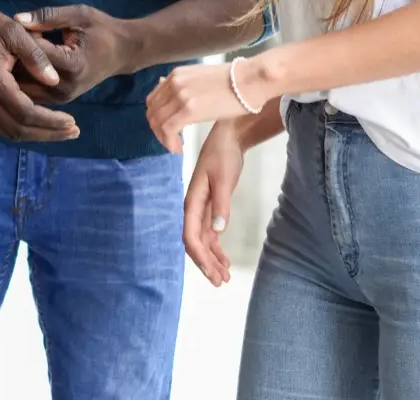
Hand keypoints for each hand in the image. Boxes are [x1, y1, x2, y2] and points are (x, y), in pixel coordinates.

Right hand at [0, 2, 78, 142]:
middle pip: (18, 129)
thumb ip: (36, 56)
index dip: (51, 120)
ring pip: (9, 131)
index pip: (26, 113)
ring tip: (61, 132)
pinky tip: (40, 124)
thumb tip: (55, 81)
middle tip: (73, 132)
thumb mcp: (15, 31)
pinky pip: (1, 125)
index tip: (72, 121)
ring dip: (36, 135)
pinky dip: (22, 129)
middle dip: (48, 133)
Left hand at [13, 4, 138, 103]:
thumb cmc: (102, 29)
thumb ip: (48, 16)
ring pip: (24, 88)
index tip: (12, 26)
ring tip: (8, 52)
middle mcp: (65, 86)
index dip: (20, 38)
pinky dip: (20, 80)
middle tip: (4, 41)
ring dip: (13, 72)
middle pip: (25, 75)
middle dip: (12, 58)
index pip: (34, 53)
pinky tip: (16, 63)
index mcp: (72, 64)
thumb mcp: (79, 15)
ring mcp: (62, 97)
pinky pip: (31, 93)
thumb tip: (17, 18)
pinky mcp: (59, 100)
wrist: (123, 52)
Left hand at [145, 61, 262, 152]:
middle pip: (152, 111)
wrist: (251, 80)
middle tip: (171, 141)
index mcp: (176, 75)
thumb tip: (166, 86)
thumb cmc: (235, 80)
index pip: (154, 99)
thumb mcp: (202, 77)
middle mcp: (174, 83)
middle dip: (158, 130)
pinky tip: (179, 149)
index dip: (157, 118)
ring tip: (176, 147)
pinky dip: (169, 142)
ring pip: (157, 122)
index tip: (168, 130)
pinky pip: (168, 129)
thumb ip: (184, 84)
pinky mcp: (189, 109)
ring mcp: (180, 95)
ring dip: (163, 138)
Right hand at [184, 122, 244, 286]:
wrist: (228, 138)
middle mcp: (194, 208)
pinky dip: (216, 247)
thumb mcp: (224, 179)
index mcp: (192, 202)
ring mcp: (202, 208)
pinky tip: (224, 259)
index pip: (191, 236)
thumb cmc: (223, 156)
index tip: (212, 273)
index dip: (200, 257)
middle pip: (195, 242)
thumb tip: (217, 231)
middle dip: (206, 264)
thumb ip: (221, 205)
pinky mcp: (211, 206)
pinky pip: (210, 233)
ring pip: (203, 240)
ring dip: (212, 259)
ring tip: (224, 276)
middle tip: (220, 282)